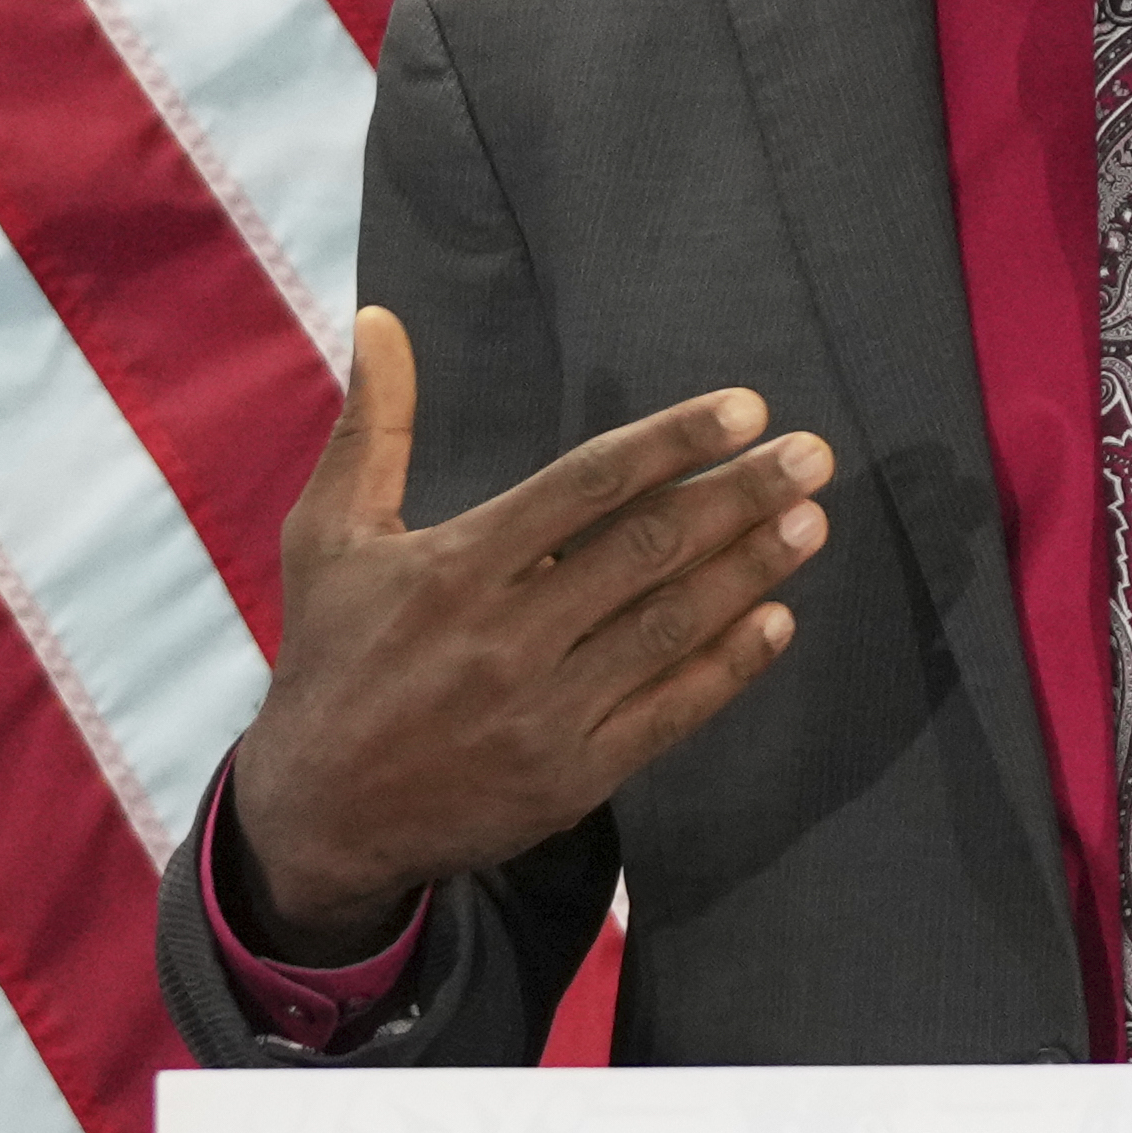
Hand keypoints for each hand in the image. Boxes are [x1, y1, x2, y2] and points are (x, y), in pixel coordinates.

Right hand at [226, 308, 833, 959]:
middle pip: (646, 550)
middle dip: (737, 497)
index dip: (672, 444)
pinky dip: (729, 666)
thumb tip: (377, 318)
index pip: (587, 485)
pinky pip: (669, 712)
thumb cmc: (332, 657)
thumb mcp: (330, 534)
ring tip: (811, 521)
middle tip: (810, 455)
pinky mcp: (573, 776)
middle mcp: (507, 634)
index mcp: (457, 564)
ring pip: (669, 626)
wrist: (320, 814)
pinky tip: (777, 621)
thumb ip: (372, 427)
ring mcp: (545, 710)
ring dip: (749, 570)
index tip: (743, 409)